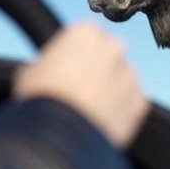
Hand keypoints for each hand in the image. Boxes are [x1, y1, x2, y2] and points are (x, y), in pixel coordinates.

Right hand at [13, 21, 148, 148]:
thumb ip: (45, 63)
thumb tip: (42, 71)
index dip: (73, 54)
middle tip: (79, 90)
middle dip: (97, 69)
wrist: (59, 135)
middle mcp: (113, 47)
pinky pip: (132, 104)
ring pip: (122, 79)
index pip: (84, 36)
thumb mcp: (29, 72)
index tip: (65, 69)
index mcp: (85, 32)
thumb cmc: (40, 100)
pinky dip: (121, 111)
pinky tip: (102, 121)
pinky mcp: (139, 101)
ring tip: (89, 110)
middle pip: (107, 54)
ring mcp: (129, 74)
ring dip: (111, 89)